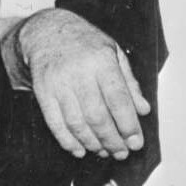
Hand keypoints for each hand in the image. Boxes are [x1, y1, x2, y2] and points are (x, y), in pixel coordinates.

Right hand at [18, 9, 149, 158]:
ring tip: (103, 151)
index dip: (128, 125)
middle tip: (121, 153)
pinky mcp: (42, 91)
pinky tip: (79, 150)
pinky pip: (55, 123)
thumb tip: (143, 110)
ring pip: (76, 123)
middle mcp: (79, 71)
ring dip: (92, 144)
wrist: (46, 32)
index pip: (118, 99)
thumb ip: (129, 82)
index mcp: (101, 60)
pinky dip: (67, 141)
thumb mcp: (113, 53)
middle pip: (97, 116)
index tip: (136, 143)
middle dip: (111, 141)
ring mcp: (58, 82)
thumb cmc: (86, 44)